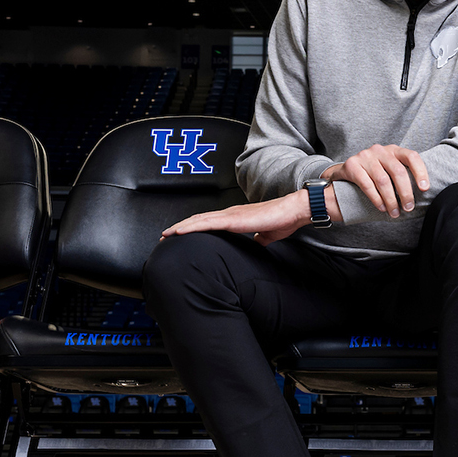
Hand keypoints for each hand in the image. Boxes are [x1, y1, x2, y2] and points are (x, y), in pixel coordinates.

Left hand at [161, 189, 313, 246]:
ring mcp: (230, 215)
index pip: (208, 223)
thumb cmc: (282, 220)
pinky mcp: (234, 219)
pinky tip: (180, 231)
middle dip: (180, 228)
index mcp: (235, 218)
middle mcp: (229, 214)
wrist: (293, 211)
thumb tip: (257, 244)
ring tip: (166, 234)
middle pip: (198, 220)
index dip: (192, 228)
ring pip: (198, 221)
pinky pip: (207, 223)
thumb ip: (258, 239)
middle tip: (164, 237)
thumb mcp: (267, 235)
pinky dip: (192, 227)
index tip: (179, 236)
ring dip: (181, 227)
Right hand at [323, 143, 429, 217]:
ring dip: (391, 200)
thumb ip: (404, 174)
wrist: (348, 169)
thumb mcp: (391, 168)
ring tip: (394, 212)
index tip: (425, 189)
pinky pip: (367, 184)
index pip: (412, 156)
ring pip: (383, 180)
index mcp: (394, 150)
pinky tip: (382, 207)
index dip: (420, 172)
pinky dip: (376, 199)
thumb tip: (423, 193)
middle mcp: (380, 150)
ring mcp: (365, 156)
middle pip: (398, 171)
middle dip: (405, 192)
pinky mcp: (352, 165)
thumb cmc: (376, 172)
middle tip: (409, 208)